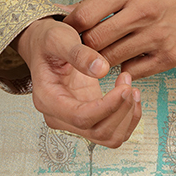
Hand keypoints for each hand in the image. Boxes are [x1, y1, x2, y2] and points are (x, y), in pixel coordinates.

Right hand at [15, 17, 141, 148]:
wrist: (44, 46)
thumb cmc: (47, 42)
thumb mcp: (59, 38)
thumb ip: (78, 53)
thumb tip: (101, 69)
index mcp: (47, 99)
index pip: (80, 117)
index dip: (107, 107)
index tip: (124, 87)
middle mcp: (59, 116)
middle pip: (97, 131)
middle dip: (120, 110)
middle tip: (128, 82)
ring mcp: (74, 120)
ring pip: (108, 137)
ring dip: (126, 116)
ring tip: (132, 87)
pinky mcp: (89, 116)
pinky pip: (113, 130)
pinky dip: (128, 118)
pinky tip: (131, 94)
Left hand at [66, 0, 175, 79]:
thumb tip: (69, 15)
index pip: (84, 16)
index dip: (70, 27)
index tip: (69, 31)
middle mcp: (143, 12)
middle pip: (94, 41)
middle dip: (83, 46)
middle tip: (82, 46)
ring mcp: (157, 37)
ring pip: (111, 59)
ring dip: (102, 59)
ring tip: (104, 51)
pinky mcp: (170, 56)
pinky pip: (134, 71)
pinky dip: (125, 67)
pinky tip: (127, 57)